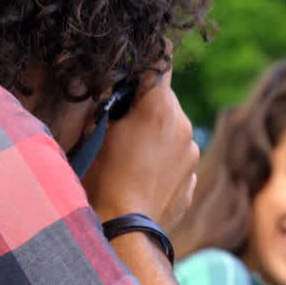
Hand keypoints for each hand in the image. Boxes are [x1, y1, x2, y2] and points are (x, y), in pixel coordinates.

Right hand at [82, 67, 199, 233]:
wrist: (123, 231)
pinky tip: (138, 175)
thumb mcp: (93, 133)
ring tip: (127, 154)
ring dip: (154, 133)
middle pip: (164, 99)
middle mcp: (184, 126)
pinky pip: (175, 157)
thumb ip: (106, 105)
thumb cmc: (101, 179)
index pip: (159, 64)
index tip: (144, 52)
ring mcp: (192, 154)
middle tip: (118, 119)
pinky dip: (160, 159)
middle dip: (144, 103)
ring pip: (172, 129)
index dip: (148, 56)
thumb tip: (111, 92)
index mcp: (159, 108)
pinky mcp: (192, 178)